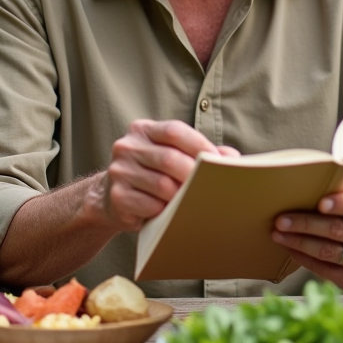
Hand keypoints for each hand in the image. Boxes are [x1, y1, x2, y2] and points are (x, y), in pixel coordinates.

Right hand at [96, 120, 237, 230]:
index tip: (217, 161)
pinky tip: (170, 212)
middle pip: (169, 159)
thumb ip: (201, 153)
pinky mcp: (117, 196)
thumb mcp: (173, 156)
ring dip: (181, 196)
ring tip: (193, 201)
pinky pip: (150, 205)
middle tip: (210, 186)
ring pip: (161, 185)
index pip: (173, 131)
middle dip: (194, 174)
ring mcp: (119, 171)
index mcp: (143, 130)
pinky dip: (165, 210)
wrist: (112, 198)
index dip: (199, 145)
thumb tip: (231, 158)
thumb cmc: (153, 174)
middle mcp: (127, 146)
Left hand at [271, 170, 342, 289]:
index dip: (342, 204)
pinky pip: (325, 270)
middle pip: (338, 231)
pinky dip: (304, 259)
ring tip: (277, 233)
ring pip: (328, 253)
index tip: (319, 202)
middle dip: (306, 224)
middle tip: (281, 218)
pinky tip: (289, 248)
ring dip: (299, 242)